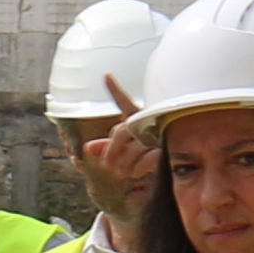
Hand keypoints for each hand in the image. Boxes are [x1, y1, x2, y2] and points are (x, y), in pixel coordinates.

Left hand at [80, 77, 161, 193]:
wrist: (167, 176)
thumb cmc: (143, 160)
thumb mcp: (122, 154)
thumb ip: (106, 149)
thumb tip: (86, 148)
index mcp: (137, 120)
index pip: (125, 103)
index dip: (115, 90)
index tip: (106, 76)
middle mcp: (148, 123)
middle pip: (121, 131)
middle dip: (111, 150)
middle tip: (107, 166)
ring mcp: (158, 136)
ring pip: (132, 147)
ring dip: (123, 163)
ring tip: (122, 172)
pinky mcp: (166, 150)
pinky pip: (146, 159)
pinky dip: (137, 168)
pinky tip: (136, 173)